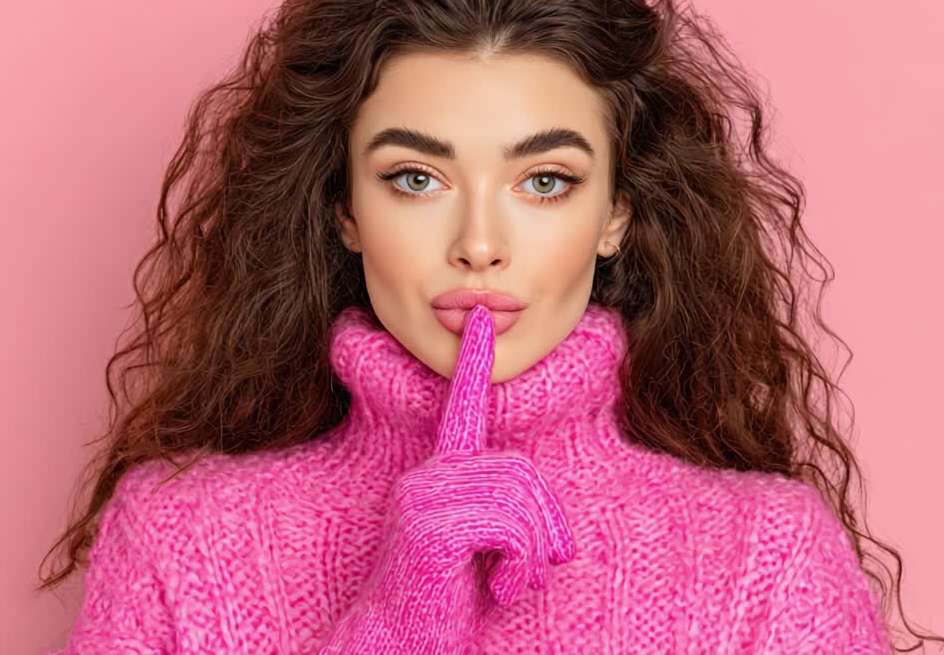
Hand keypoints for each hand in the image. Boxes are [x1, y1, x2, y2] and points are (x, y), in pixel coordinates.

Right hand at [320, 304, 577, 652]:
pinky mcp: (430, 525)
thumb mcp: (485, 553)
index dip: (472, 365)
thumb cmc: (447, 605)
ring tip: (507, 582)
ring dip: (532, 552)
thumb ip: (505, 518)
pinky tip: (497, 590)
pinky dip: (520, 565)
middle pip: (520, 472)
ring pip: (519, 499)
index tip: (481, 321)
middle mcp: (426, 477)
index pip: (459, 411)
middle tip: (530, 571)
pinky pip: (510, 527)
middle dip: (544, 526)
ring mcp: (423, 497)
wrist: (399, 647)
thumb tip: (544, 513)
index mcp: (439, 478)